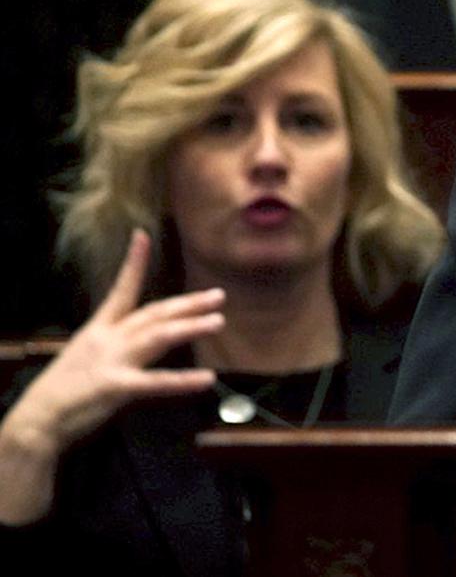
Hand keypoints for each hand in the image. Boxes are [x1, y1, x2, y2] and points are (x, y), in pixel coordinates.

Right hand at [0, 229, 222, 524]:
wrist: (37, 419)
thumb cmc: (63, 390)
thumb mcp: (88, 357)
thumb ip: (116, 346)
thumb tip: (142, 338)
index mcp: (98, 329)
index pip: (121, 290)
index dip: (133, 263)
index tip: (142, 236)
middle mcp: (107, 339)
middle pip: (153, 314)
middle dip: (187, 304)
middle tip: (218, 296)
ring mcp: (111, 361)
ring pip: (158, 337)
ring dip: (190, 327)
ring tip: (218, 322)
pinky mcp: (115, 387)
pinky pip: (155, 383)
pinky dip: (183, 381)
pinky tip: (207, 379)